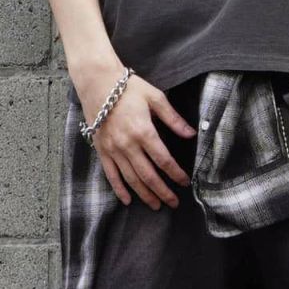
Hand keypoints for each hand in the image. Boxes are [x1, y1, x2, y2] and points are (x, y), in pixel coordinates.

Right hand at [77, 65, 195, 208]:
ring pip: (131, 179)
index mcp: (143, 131)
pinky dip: (119, 189)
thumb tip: (191, 134)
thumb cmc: (128, 88)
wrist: (97, 83)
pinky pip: (111, 175)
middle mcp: (127, 144)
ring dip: (145, 195)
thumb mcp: (155, 97)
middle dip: (163, 192)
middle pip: (148, 175)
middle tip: (174, 203)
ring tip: (156, 205)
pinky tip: (128, 200)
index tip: (185, 182)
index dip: (176, 174)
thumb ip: (173, 118)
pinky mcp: (102, 150)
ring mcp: (113, 149)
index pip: (164, 160)